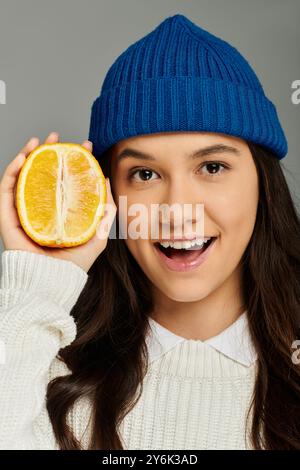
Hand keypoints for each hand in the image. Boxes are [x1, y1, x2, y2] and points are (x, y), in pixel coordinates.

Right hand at [0, 132, 116, 272]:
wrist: (51, 282)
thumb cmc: (73, 265)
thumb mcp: (97, 236)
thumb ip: (104, 214)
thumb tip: (106, 183)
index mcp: (58, 212)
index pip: (64, 181)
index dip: (72, 162)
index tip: (84, 147)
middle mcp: (39, 209)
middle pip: (41, 174)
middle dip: (49, 152)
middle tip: (58, 137)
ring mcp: (23, 212)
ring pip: (23, 176)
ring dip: (28, 155)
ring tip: (39, 141)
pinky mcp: (8, 217)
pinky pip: (7, 189)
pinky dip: (12, 170)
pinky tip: (23, 157)